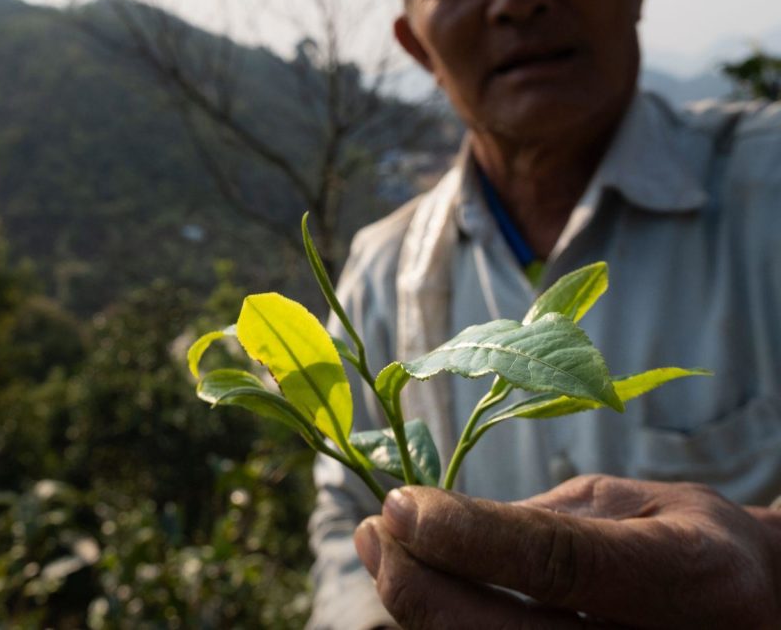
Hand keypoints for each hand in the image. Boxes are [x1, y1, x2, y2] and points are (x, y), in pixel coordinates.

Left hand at [354, 475, 780, 628]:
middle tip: (376, 533)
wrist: (761, 609)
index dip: (470, 537)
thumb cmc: (688, 544)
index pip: (561, 563)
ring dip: (426, 613)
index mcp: (693, 575)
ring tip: (386, 555)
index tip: (397, 505)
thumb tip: (434, 526)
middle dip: (423, 588)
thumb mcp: (631, 504)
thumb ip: (542, 522)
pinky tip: (428, 595)